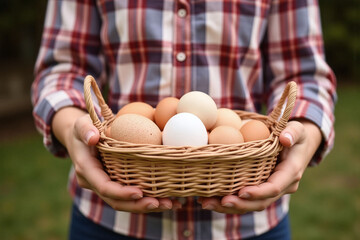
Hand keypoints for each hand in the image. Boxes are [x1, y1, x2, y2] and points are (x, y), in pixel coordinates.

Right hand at [52, 107, 179, 212]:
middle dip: (139, 205)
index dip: (121, 193)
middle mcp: (94, 183)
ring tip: (171, 204)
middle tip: (162, 203)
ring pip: (125, 203)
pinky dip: (147, 199)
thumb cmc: (82, 129)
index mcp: (87, 170)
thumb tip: (93, 137)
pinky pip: (129, 197)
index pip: (104, 187)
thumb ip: (85, 129)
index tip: (139, 193)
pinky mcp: (114, 185)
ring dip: (147, 206)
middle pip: (116, 201)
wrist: (80, 139)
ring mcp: (104, 186)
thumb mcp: (81, 125)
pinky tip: (168, 200)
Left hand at [198, 119, 321, 213]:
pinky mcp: (262, 190)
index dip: (258, 192)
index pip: (274, 187)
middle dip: (240, 205)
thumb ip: (292, 132)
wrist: (299, 146)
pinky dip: (229, 202)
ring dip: (229, 207)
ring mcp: (272, 191)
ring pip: (252, 205)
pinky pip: (247, 200)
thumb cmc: (296, 135)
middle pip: (261, 202)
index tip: (241, 192)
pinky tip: (210, 199)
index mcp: (291, 173)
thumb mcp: (297, 130)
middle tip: (220, 202)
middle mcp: (283, 186)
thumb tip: (285, 138)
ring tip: (207, 204)